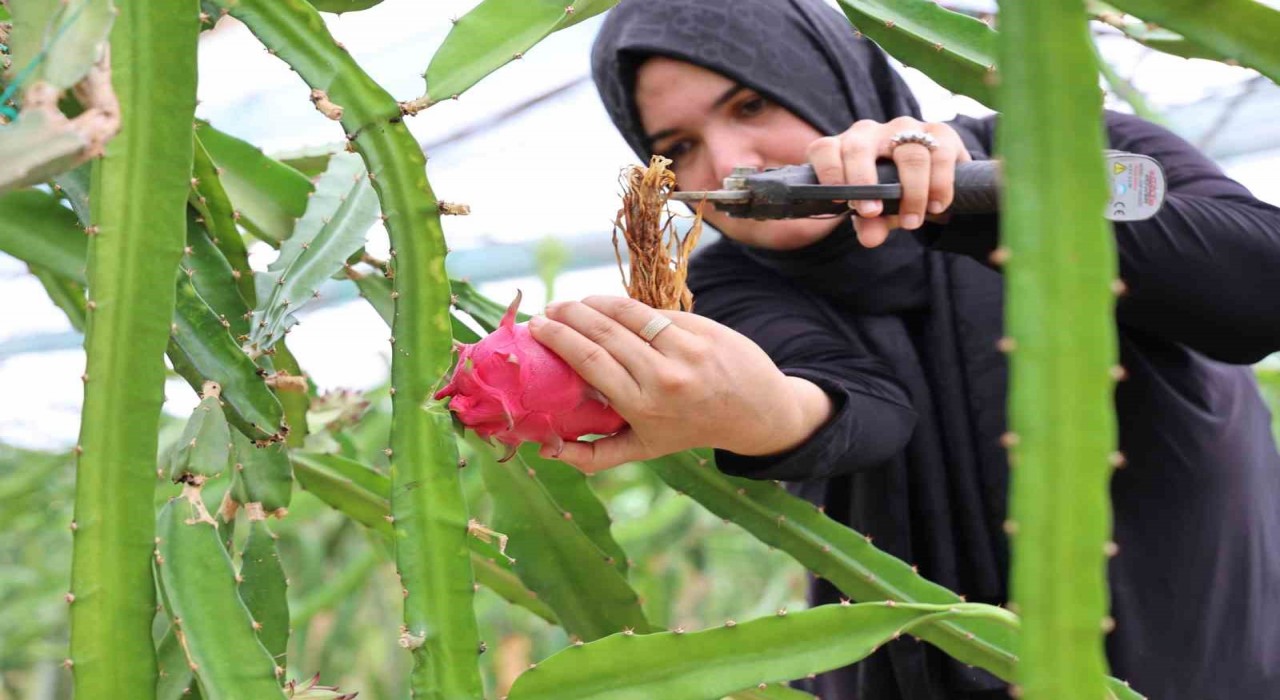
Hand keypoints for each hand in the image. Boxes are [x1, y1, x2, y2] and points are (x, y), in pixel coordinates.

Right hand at [527, 296, 832, 473]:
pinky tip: (609, 307)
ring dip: (593, 302)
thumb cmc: (688, 430)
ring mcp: (686, 348)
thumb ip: (593, 454)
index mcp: (642, 406)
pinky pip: (656, 312)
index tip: (536, 328)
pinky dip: (627, 307)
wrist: (755, 411)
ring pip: (628, 314)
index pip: (589, 361)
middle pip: (603, 332)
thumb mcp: (643, 449)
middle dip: (568, 315)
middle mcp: (663, 376)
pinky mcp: (702, 329)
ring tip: (572, 304)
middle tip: (547, 311)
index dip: (558, 338)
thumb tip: (545, 449)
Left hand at [806, 116, 971, 247]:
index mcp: (844, 148)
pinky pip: (940, 155)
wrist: (931, 178)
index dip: (828, 172)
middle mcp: (870, 132)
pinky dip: (939, 185)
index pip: (824, 150)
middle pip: (859, 149)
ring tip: (912, 221)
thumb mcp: (875, 213)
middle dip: (864, 183)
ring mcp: (905, 128)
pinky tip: (936, 206)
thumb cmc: (890, 193)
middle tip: (872, 213)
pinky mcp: (939, 131)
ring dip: (912, 193)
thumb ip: (870, 224)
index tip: (837, 201)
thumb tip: (870, 239)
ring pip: (909, 154)